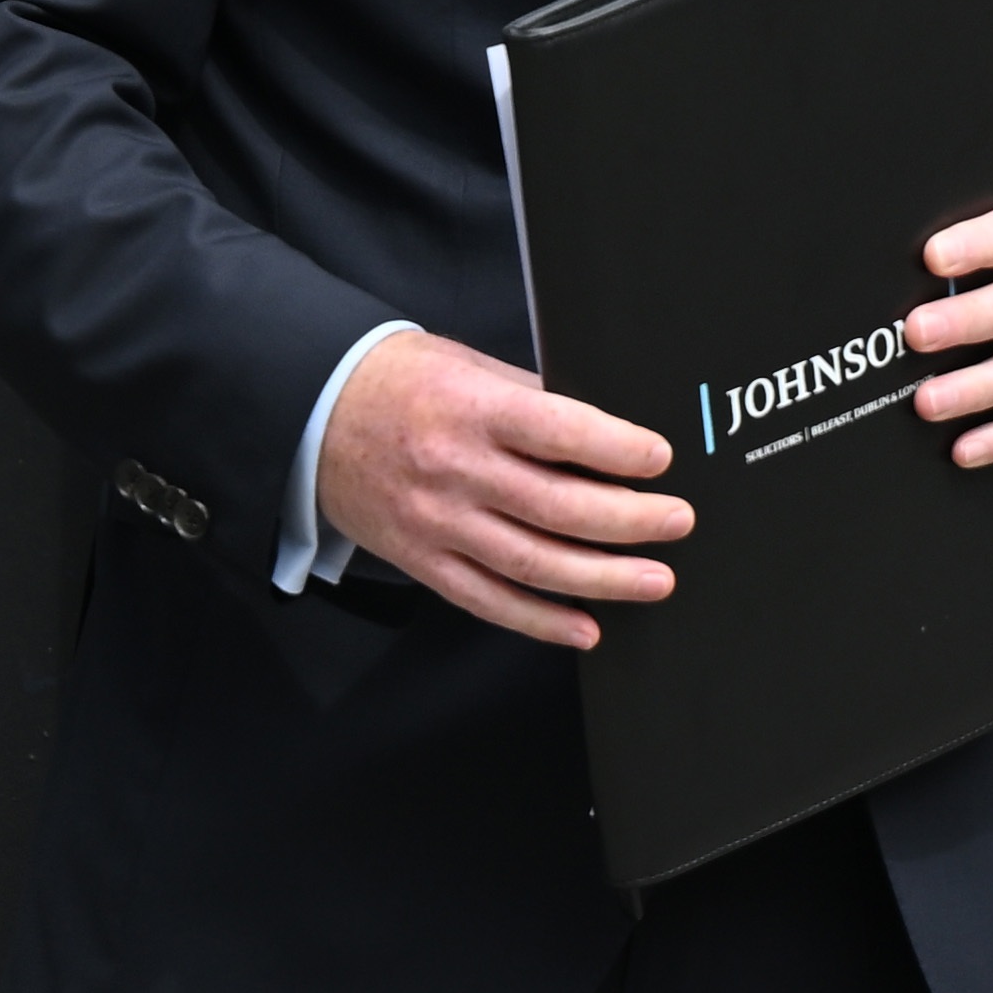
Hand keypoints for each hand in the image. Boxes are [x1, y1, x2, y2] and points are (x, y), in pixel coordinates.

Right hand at [317, 330, 691, 650]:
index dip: (615, 449)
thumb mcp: (473, 366)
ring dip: (601, 578)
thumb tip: (609, 429)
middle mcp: (456, 471)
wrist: (313, 414)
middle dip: (628, 520)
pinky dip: (539, 619)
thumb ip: (536, 400)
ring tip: (656, 580)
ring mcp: (437, 523)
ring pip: (530, 562)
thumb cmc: (405, 382)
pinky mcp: (422, 560)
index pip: (558, 432)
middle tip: (678, 522)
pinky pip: (486, 599)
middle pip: (555, 507)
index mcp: (474, 410)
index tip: (661, 458)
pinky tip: (585, 626)